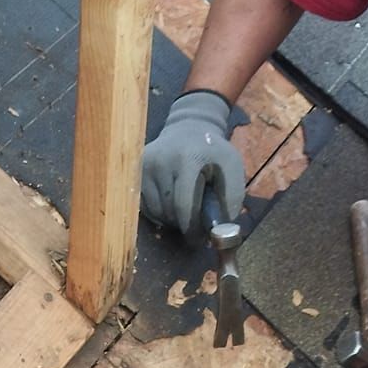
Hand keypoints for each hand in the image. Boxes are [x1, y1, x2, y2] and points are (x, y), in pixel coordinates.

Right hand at [140, 90, 245, 239]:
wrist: (188, 127)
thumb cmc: (213, 153)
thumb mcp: (232, 168)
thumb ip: (230, 199)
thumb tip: (219, 234)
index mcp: (187, 158)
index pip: (183, 205)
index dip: (191, 228)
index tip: (198, 240)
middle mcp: (161, 160)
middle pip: (168, 211)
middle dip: (183, 223)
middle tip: (194, 222)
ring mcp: (144, 165)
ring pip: (155, 212)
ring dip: (170, 219)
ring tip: (182, 208)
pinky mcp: (134, 170)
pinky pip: (144, 206)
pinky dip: (158, 212)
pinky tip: (169, 201)